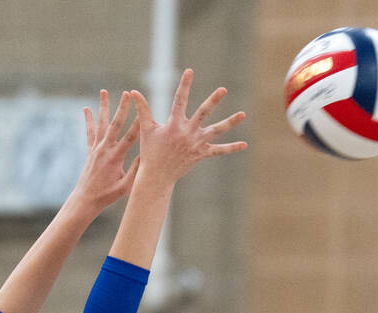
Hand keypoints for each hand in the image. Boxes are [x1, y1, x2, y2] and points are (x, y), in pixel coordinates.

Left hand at [71, 90, 140, 210]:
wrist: (86, 198)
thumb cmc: (108, 195)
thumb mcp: (125, 187)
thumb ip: (136, 172)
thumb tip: (146, 157)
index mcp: (115, 158)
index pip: (130, 137)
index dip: (138, 123)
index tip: (144, 110)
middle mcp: (104, 149)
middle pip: (115, 125)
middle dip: (121, 108)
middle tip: (126, 94)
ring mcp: (96, 148)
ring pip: (101, 123)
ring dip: (103, 106)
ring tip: (104, 91)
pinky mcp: (91, 150)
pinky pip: (90, 131)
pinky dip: (89, 119)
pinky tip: (86, 109)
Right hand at [129, 69, 246, 184]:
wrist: (158, 175)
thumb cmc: (151, 151)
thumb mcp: (146, 129)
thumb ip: (142, 109)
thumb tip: (132, 91)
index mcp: (174, 124)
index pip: (179, 100)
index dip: (184, 85)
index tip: (190, 71)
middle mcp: (188, 132)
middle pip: (203, 113)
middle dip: (213, 100)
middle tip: (223, 89)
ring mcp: (196, 143)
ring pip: (217, 130)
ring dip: (230, 122)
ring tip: (243, 114)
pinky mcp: (202, 154)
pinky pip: (219, 151)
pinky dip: (232, 148)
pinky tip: (245, 145)